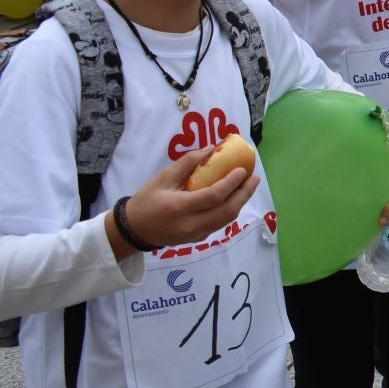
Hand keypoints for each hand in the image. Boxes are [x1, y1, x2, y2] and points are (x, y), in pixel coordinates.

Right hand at [120, 145, 260, 252]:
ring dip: (241, 202)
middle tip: (254, 177)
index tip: (243, 169)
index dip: (231, 183)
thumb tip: (211, 148)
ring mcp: (196, 234)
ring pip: (227, 219)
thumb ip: (187, 163)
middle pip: (227, 211)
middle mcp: (191, 224)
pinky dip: (230, 210)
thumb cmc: (146, 201)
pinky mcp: (198, 239)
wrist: (133, 230)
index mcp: (180, 207)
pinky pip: (220, 224)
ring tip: (249, 185)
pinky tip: (235, 197)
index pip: (214, 196)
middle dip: (244, 194)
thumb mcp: (162, 178)